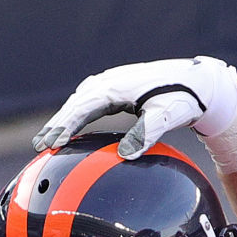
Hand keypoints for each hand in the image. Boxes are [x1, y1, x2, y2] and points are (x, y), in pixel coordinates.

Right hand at [33, 56, 236, 158]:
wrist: (197, 83)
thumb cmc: (182, 100)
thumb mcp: (165, 117)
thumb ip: (145, 134)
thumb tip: (125, 155)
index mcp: (116, 88)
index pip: (82, 109)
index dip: (64, 127)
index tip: (51, 144)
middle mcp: (109, 82)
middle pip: (75, 104)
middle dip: (56, 125)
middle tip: (39, 147)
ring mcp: (112, 83)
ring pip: (80, 101)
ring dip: (64, 119)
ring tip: (48, 140)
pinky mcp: (118, 88)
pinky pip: (90, 101)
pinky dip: (77, 114)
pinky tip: (72, 127)